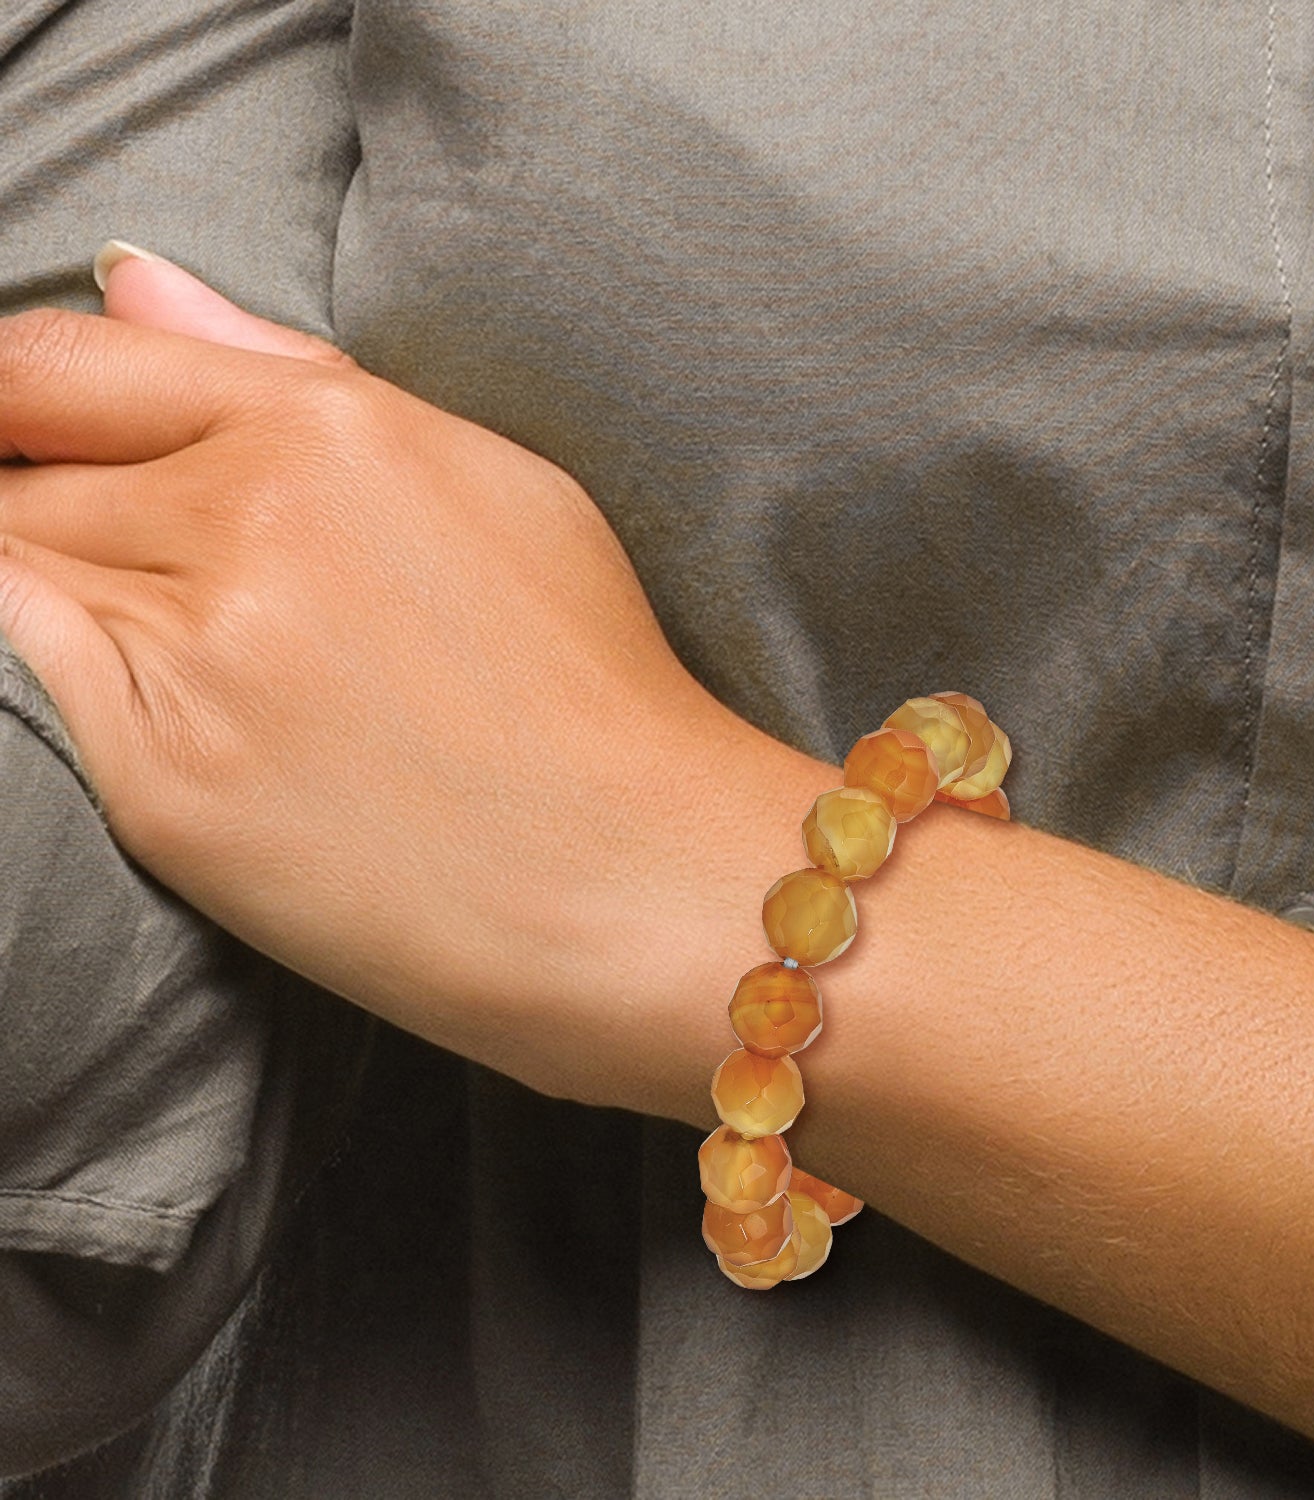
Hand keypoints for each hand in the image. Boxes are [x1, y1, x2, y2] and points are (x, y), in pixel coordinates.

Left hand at [0, 251, 732, 1107]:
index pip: (65, 362)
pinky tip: (171, 712)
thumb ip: (293, 374)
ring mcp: (201, 655)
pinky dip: (59, 676)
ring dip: (60, 596)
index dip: (16, 400)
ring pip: (15, 571)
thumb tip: (138, 283)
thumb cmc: (593, 687)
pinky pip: (33, 683)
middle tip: (150, 582)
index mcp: (333, 432)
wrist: (638, 879)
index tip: (27, 439)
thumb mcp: (493, 484)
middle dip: (38, 503)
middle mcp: (252, 521)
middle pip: (23, 470)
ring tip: (196, 660)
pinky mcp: (165, 786)